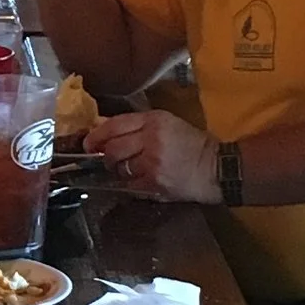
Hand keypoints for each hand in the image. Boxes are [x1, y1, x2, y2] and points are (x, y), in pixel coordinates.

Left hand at [93, 109, 217, 201]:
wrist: (216, 167)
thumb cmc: (192, 144)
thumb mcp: (169, 124)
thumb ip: (141, 126)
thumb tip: (108, 134)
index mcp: (154, 120)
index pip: (115, 124)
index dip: (97, 134)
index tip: (89, 143)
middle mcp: (151, 138)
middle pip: (112, 147)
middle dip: (106, 155)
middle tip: (108, 159)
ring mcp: (152, 162)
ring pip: (119, 167)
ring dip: (119, 170)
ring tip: (130, 169)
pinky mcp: (154, 182)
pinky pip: (130, 183)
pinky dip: (130, 183)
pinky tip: (139, 181)